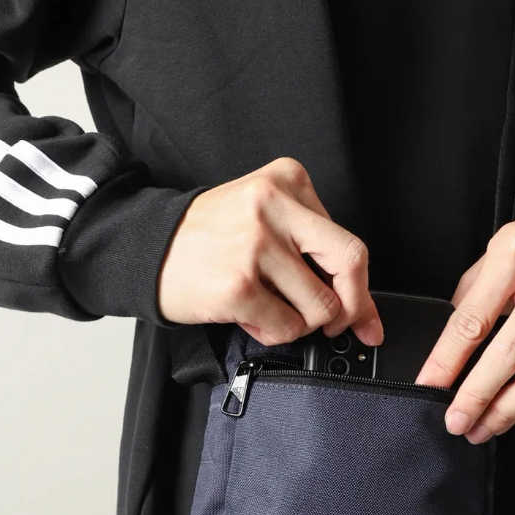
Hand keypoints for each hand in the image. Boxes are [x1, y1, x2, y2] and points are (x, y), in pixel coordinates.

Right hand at [158, 157, 382, 346]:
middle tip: (335, 323)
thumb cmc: (210, 237)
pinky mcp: (238, 284)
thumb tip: (369, 318)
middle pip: (350, 263)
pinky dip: (273, 333)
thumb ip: (317, 257)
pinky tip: (250, 316)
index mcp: (287, 181)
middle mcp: (273, 205)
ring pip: (319, 306)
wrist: (146, 247)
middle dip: (351, 306)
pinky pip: (286, 327)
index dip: (359, 287)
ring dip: (299, 323)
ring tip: (269, 309)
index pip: (348, 242)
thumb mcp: (268, 224)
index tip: (362, 314)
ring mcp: (255, 244)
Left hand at [416, 212, 514, 442]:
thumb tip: (447, 357)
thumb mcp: (495, 254)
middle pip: (509, 356)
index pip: (472, 321)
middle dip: (476, 397)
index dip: (446, 362)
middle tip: (456, 422)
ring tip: (482, 427)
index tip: (428, 387)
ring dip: (506, 410)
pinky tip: (513, 407)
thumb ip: (471, 300)